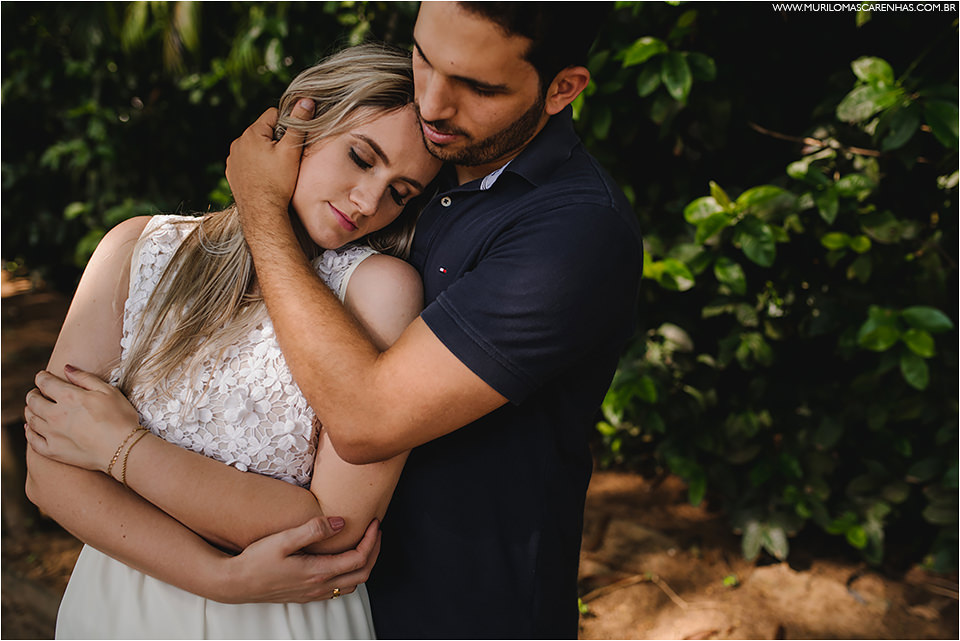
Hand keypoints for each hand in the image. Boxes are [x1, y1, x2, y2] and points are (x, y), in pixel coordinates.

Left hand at [24, 365, 139, 473]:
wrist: (123, 449)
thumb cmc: (121, 418)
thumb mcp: (109, 391)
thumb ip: (85, 378)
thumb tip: (66, 368)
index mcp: (69, 397)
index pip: (45, 383)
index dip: (42, 377)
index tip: (42, 376)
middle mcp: (56, 414)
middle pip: (33, 401)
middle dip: (33, 394)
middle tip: (36, 393)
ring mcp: (52, 434)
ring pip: (31, 419)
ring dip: (29, 411)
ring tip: (33, 408)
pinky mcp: (54, 451)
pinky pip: (33, 441)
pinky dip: (29, 432)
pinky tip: (30, 429)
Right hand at [219, 517, 381, 603]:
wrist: (235, 583)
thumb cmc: (256, 560)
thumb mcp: (283, 539)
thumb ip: (313, 530)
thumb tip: (340, 522)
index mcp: (318, 572)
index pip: (359, 558)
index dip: (372, 540)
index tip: (374, 523)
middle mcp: (320, 586)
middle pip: (362, 573)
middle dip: (374, 551)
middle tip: (376, 531)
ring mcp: (313, 593)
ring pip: (352, 584)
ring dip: (364, 563)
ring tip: (364, 542)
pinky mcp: (306, 594)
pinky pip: (338, 588)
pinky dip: (350, 572)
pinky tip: (343, 558)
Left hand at [225, 99, 314, 229]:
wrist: (262, 212)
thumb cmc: (279, 182)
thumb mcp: (292, 151)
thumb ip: (299, 124)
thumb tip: (306, 100)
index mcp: (252, 133)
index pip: (273, 115)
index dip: (286, 125)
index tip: (292, 141)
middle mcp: (238, 142)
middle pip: (262, 131)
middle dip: (274, 140)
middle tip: (285, 158)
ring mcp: (232, 158)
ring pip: (253, 146)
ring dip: (264, 152)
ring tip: (275, 170)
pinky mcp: (231, 172)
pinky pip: (245, 161)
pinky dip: (254, 165)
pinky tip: (264, 177)